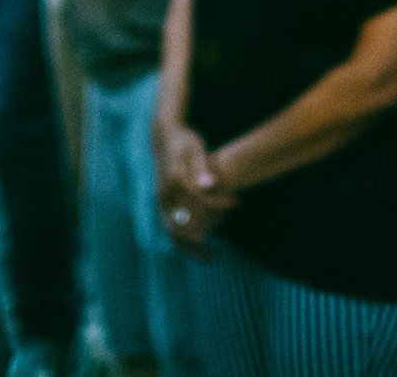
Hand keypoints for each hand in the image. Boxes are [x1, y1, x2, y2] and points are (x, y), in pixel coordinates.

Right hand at [154, 123, 234, 251]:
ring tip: (208, 258)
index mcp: (173, 181)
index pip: (198, 201)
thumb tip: (209, 186)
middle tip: (214, 253)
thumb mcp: (194, 149)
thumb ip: (201, 168)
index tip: (235, 203)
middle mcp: (163, 195)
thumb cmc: (184, 142)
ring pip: (173, 232)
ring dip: (189, 247)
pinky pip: (172, 227)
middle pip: (178, 227)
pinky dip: (184, 240)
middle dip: (197, 242)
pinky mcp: (163, 204)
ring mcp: (161, 201)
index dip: (218, 205)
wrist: (165, 139)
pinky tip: (201, 245)